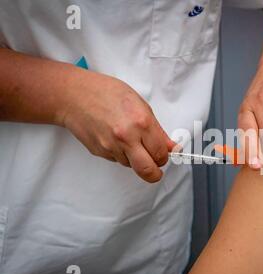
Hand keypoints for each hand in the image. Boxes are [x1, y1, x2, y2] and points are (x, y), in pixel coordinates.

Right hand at [58, 70, 175, 182]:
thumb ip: (157, 129)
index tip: (165, 154)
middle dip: (155, 173)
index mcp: (141, 122)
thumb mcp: (140, 104)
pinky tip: (117, 139)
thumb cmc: (105, 93)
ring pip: (132, 166)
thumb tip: (171, 146)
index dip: (165, 155)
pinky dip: (122, 154)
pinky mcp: (101, 153)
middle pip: (148, 170)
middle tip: (157, 168)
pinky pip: (118, 160)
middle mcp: (127, 138)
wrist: (74, 95)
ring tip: (130, 141)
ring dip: (136, 159)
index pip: (161, 153)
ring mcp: (112, 147)